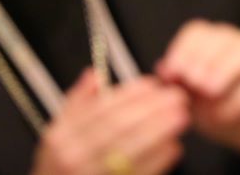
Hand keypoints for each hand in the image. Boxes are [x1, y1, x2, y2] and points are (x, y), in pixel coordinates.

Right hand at [31, 69, 189, 174]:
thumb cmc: (59, 165)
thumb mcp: (58, 130)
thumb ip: (76, 101)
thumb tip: (93, 74)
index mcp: (62, 136)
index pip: (100, 109)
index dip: (129, 95)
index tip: (153, 84)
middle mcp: (73, 157)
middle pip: (119, 129)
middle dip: (152, 110)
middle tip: (177, 97)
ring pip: (130, 151)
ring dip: (159, 132)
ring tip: (181, 117)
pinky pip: (138, 174)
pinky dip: (158, 161)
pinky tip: (174, 147)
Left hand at [156, 20, 239, 174]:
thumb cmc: (227, 113)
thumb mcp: (197, 103)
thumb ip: (181, 87)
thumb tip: (161, 69)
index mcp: (218, 45)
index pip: (198, 32)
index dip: (182, 49)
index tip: (171, 74)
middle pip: (223, 37)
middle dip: (203, 58)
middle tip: (191, 81)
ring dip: (224, 70)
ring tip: (208, 91)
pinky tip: (225, 115)